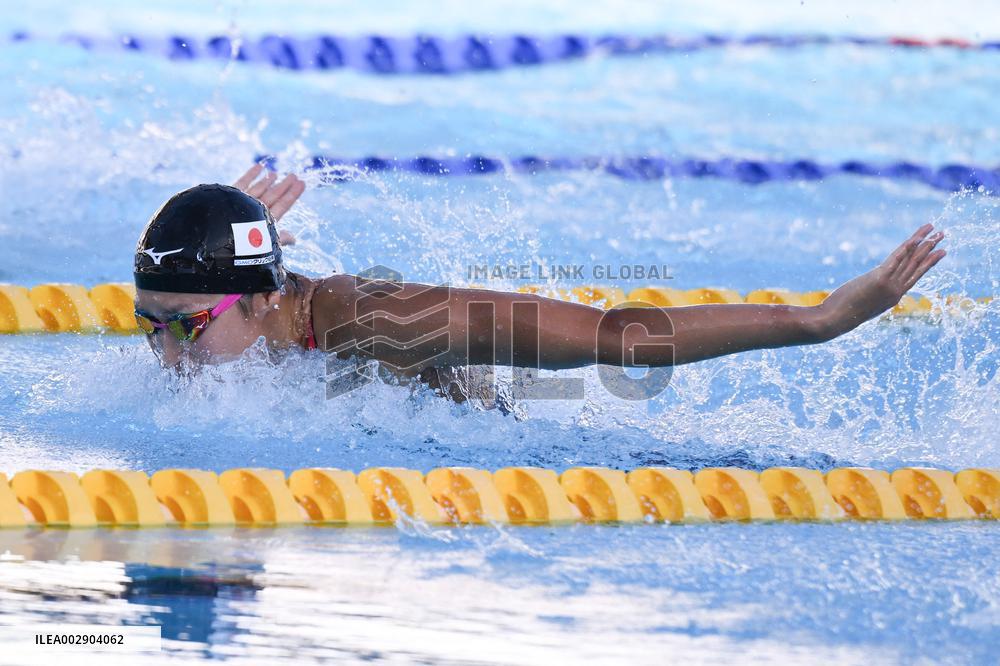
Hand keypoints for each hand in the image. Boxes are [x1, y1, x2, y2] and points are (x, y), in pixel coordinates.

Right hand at [233, 164, 305, 244]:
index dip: (293, 195)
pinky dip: (251, 175)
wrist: (216, 239)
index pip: (283, 205)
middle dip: (284, 186)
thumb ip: (280, 238)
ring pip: (259, 189)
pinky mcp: (230, 196)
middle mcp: (255, 212)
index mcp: (265, 221)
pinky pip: (243, 183)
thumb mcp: (265, 242)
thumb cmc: (241, 244)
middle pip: (273, 196)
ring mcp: (243, 203)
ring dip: (268, 181)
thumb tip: (294, 240)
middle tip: (294, 175)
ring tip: (276, 173)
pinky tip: (260, 167)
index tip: (302, 183)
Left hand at [815, 223, 945, 339]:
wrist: (835, 321)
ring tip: (936, 230)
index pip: (915, 275)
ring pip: (910, 260)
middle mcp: (896, 290)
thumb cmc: (841, 315)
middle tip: (943, 233)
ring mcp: (889, 285)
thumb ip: (870, 296)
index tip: (940, 251)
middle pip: (917, 265)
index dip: (929, 262)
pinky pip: (895, 260)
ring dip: (923, 243)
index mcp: (893, 296)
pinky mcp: (878, 280)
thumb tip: (868, 290)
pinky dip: (906, 248)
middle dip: (931, 248)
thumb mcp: (861, 305)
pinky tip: (915, 238)